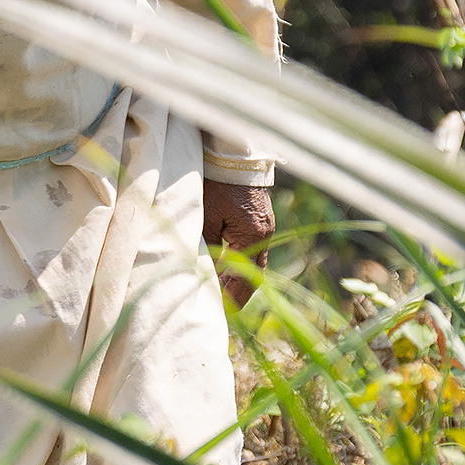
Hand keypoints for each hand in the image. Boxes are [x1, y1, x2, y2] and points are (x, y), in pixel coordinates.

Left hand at [202, 180, 274, 307]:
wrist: (233, 153)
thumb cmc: (215, 182)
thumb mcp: (205, 216)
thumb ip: (205, 247)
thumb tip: (200, 273)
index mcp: (252, 237)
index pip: (245, 280)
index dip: (232, 299)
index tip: (218, 312)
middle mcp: (264, 234)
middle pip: (253, 274)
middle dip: (235, 292)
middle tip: (217, 305)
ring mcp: (264, 226)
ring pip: (253, 262)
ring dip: (236, 276)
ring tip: (216, 288)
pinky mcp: (259, 218)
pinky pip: (251, 248)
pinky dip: (238, 260)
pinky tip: (223, 265)